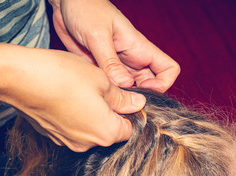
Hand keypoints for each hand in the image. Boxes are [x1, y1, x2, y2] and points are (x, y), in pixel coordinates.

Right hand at [0, 42, 145, 151]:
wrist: (20, 78)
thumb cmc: (64, 76)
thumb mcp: (102, 81)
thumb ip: (123, 98)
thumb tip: (138, 104)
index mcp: (106, 133)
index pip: (129, 130)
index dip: (129, 114)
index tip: (124, 99)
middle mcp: (88, 144)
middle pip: (109, 132)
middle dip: (110, 114)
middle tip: (102, 90)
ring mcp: (67, 142)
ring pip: (89, 129)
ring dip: (91, 114)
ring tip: (81, 91)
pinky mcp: (51, 136)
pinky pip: (72, 128)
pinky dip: (74, 116)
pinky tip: (66, 97)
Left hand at [48, 0, 179, 92]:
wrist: (67, 4)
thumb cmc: (86, 9)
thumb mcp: (98, 35)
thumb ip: (110, 61)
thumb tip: (125, 85)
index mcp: (139, 49)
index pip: (168, 69)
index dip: (162, 84)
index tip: (143, 90)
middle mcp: (132, 60)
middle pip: (150, 86)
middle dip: (141, 98)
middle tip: (123, 103)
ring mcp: (118, 67)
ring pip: (130, 90)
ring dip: (123, 99)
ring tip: (110, 104)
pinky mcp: (103, 71)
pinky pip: (112, 88)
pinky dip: (109, 96)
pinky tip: (98, 98)